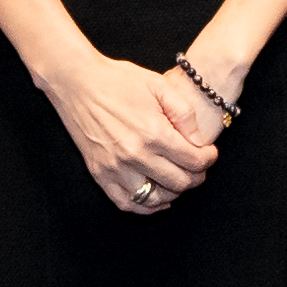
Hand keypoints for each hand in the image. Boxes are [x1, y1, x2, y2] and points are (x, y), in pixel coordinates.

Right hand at [44, 52, 216, 216]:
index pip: (194, 161)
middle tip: (198, 166)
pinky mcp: (99, 174)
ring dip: (173, 193)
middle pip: (180, 183)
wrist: (77, 82)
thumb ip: (185, 113)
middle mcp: (135, 155)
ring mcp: (115, 168)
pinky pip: (127, 203)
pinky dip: (146, 206)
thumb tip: (200, 140)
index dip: (209, 159)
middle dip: (197, 176)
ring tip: (178, 179)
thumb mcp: (159, 85)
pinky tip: (157, 197)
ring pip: (156, 199)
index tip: (209, 153)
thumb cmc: (118, 80)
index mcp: (153, 132)